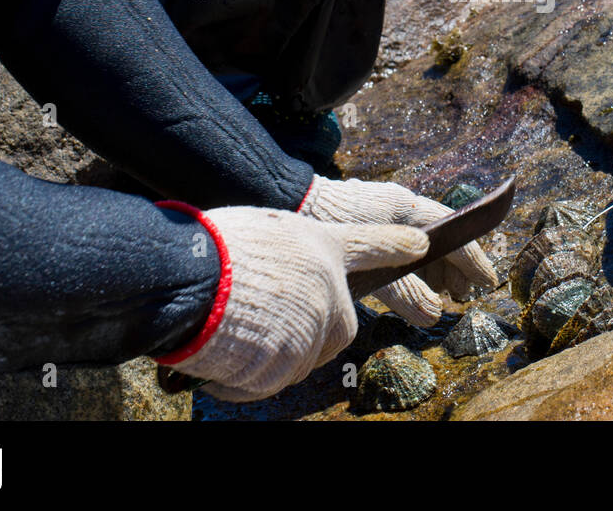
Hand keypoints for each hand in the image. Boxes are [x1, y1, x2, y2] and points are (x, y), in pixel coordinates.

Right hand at [168, 206, 427, 401]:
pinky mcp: (295, 358)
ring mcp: (315, 323)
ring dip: (277, 354)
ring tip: (238, 331)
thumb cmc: (212, 248)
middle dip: (315, 333)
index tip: (421, 244)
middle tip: (271, 326)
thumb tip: (284, 283)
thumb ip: (287, 259)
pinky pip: (277, 378)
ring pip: (308, 355)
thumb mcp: (262, 233)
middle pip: (342, 325)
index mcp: (321, 244)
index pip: (369, 243)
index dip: (396, 244)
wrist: (191, 279)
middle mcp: (328, 284)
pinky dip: (252, 377)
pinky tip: (228, 355)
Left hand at [300, 176, 499, 325]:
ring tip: (443, 296)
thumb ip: (404, 290)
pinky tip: (411, 286)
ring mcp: (382, 214)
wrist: (286, 203)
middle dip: (454, 268)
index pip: (452, 231)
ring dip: (434, 269)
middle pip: (439, 238)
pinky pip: (400, 246)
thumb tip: (434, 314)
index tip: (487, 282)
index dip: (471, 259)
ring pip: (419, 243)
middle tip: (463, 296)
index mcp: (405, 207)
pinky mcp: (365, 224)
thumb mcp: (370, 264)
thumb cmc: (327, 227)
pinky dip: (412, 267)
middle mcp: (398, 207)